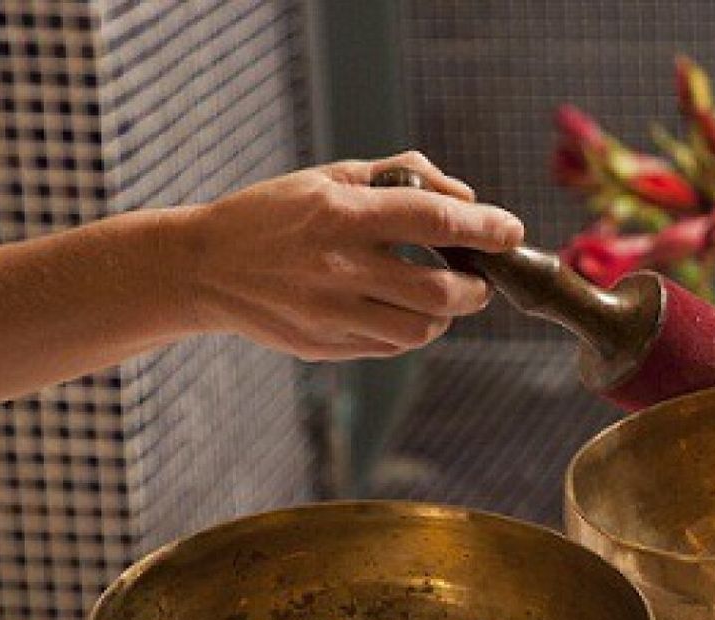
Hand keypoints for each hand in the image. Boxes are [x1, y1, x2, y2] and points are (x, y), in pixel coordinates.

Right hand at [173, 150, 524, 360]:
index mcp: (342, 215)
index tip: (510, 230)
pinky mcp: (326, 345)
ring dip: (447, 314)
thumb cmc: (277, 214)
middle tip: (479, 277)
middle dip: (476, 286)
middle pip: (441, 291)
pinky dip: (410, 330)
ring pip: (422, 329)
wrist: (203, 266)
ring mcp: (332, 313)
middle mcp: (339, 267)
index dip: (485, 228)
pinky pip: (391, 347)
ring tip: (441, 295)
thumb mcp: (331, 177)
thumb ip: (402, 177)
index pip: (435, 221)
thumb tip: (466, 198)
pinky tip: (400, 310)